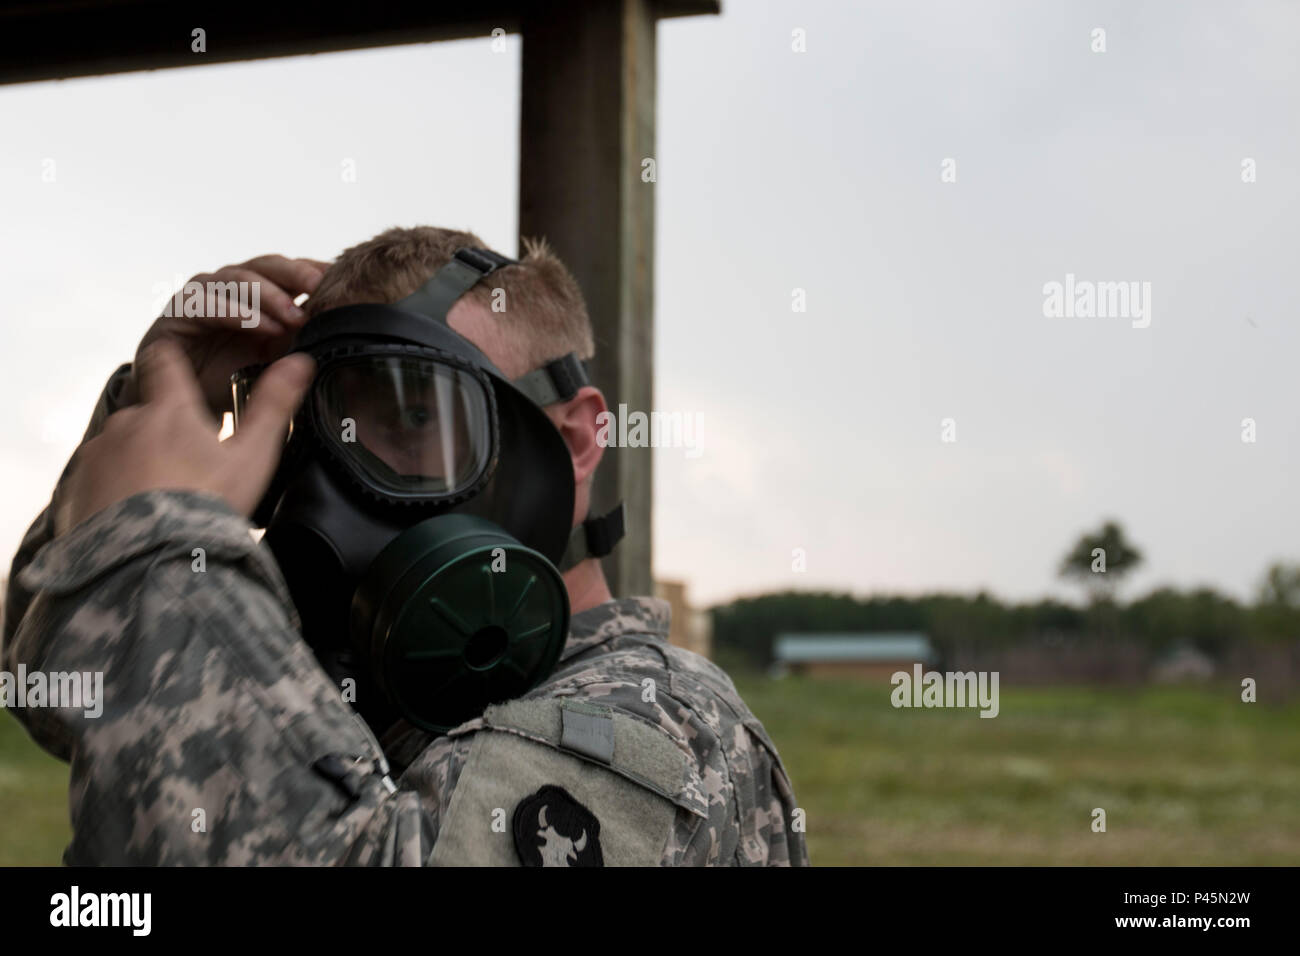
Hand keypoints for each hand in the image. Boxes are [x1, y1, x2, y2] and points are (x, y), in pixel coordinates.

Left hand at [54, 341, 315, 536]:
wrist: (152, 561)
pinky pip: (101, 478)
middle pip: (149, 412)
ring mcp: (99, 454)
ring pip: (125, 446)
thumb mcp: (252, 456)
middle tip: (192, 466)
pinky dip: (118, 489)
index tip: (182, 373)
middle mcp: (128, 422)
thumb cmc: (206, 505)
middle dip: (167, 431)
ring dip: (141, 461)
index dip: (174, 361)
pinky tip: (141, 513)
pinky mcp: (79, 486)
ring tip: (167, 497)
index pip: (165, 361)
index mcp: (170, 410)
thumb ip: (273, 406)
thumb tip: (299, 362)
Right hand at [132, 255, 329, 417]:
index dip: (314, 269)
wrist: (186, 402)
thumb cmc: (232, 376)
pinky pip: (207, 303)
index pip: (290, 270)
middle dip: (295, 274)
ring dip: (268, 295)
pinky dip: (236, 312)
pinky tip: (261, 326)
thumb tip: (347, 333)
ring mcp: (204, 294)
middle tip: (320, 288)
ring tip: (294, 316)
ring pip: (237, 278)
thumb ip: (304, 340)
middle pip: (266, 265)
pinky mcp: (178, 311)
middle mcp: (231, 286)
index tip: (342, 279)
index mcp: (259, 292)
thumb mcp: (278, 359)